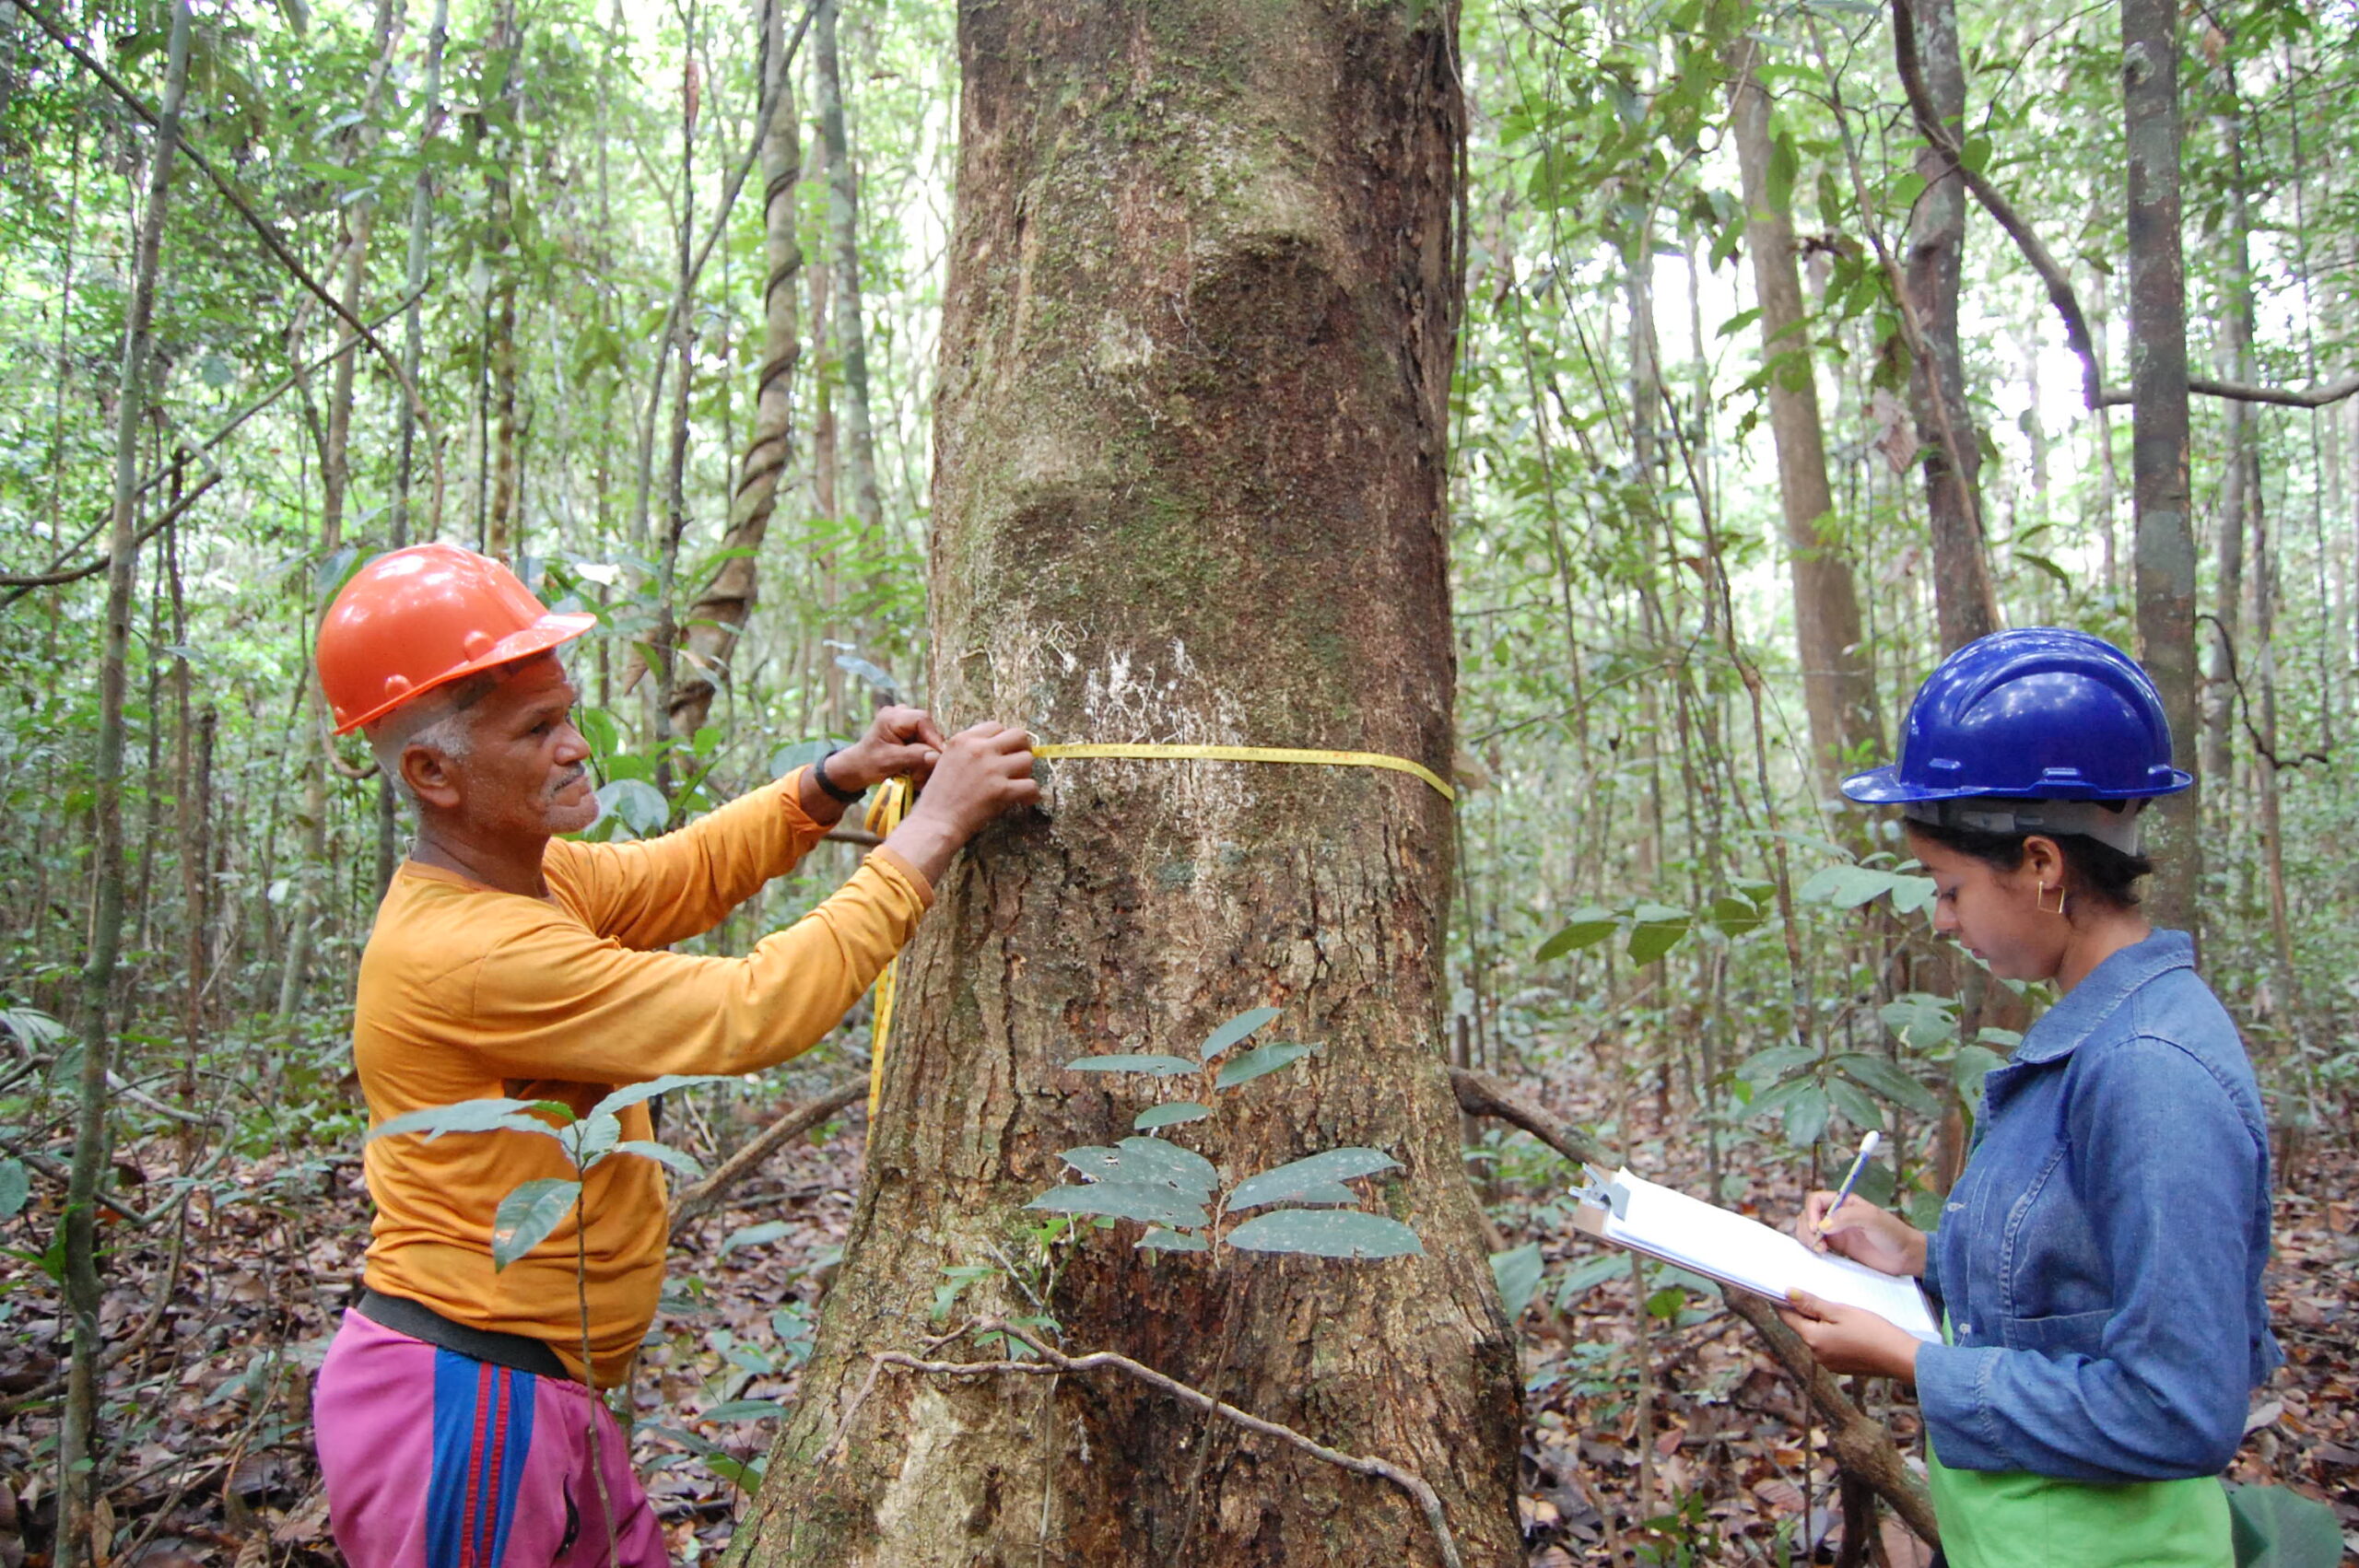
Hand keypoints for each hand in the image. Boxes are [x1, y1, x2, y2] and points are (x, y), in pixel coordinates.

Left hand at [827, 705, 949, 792]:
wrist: (858, 767)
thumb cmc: (868, 763)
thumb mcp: (890, 761)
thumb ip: (914, 756)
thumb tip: (938, 756)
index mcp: (892, 716)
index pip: (922, 720)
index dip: (934, 737)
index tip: (939, 757)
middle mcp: (901, 713)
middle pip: (928, 728)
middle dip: (929, 750)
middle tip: (925, 770)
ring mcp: (906, 721)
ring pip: (928, 737)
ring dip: (926, 755)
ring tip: (916, 772)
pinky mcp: (910, 731)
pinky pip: (925, 742)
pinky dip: (923, 756)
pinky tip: (915, 769)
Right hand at [884, 722, 1038, 882]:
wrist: (935, 823)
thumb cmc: (938, 798)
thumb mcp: (946, 761)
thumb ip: (968, 751)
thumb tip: (995, 749)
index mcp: (963, 740)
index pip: (996, 726)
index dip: (1003, 740)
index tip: (1003, 752)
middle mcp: (979, 750)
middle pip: (1018, 735)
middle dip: (1022, 748)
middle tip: (1018, 763)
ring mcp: (992, 769)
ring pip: (1028, 759)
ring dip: (1026, 772)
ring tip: (1018, 783)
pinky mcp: (1002, 790)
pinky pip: (1032, 785)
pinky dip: (1032, 795)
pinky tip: (1025, 800)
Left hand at [1778, 1290, 1921, 1381]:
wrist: (1900, 1357)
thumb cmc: (1871, 1331)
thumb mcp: (1840, 1311)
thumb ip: (1811, 1304)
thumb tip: (1787, 1293)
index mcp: (1813, 1339)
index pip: (1788, 1318)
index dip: (1783, 1302)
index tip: (1782, 1289)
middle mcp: (1817, 1355)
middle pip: (1803, 1328)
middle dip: (1807, 1312)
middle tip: (1818, 1295)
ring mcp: (1829, 1363)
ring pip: (1817, 1337)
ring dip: (1822, 1324)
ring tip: (1838, 1311)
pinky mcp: (1842, 1367)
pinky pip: (1830, 1347)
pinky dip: (1834, 1336)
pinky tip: (1848, 1328)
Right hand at [1798, 1192, 1926, 1277]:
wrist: (1905, 1256)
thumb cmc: (1893, 1233)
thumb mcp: (1872, 1219)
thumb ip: (1846, 1217)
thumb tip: (1822, 1226)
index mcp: (1844, 1202)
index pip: (1816, 1200)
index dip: (1811, 1213)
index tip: (1817, 1229)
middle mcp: (1837, 1214)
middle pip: (1808, 1215)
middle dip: (1807, 1228)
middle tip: (1817, 1244)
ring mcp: (1836, 1231)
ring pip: (1809, 1229)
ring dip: (1807, 1238)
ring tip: (1820, 1250)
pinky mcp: (1838, 1247)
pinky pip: (1817, 1244)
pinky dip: (1813, 1247)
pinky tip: (1822, 1254)